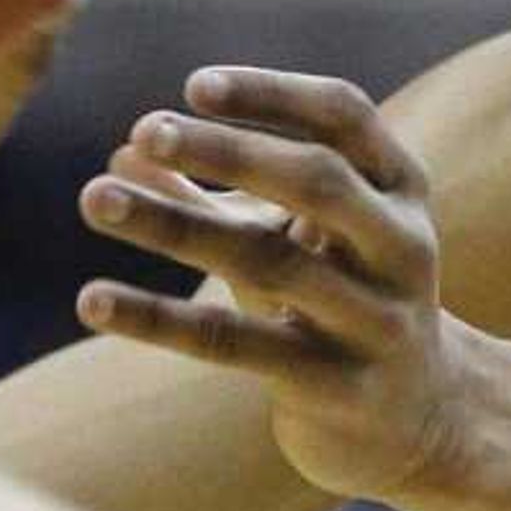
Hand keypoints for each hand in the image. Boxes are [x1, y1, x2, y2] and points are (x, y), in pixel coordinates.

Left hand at [72, 69, 469, 504]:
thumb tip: (125, 150)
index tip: (193, 87)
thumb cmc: (340, 307)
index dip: (272, 95)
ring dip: (175, 226)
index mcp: (400, 193)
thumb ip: (215, 199)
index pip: (345, 117)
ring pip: (272, 262)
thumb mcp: (291, 242)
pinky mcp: (339, 388)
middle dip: (230, 150)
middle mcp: (403, 250)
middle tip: (148, 130)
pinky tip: (93, 301)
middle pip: (319, 182)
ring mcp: (378, 322)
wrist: (416, 423)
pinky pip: (238, 345)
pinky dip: (159, 320)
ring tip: (94, 198)